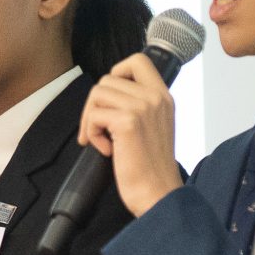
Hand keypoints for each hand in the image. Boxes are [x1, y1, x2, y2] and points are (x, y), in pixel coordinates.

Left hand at [79, 53, 184, 219]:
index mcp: (163, 96)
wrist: (158, 194)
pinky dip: (92, 133)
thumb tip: (106, 94)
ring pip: (98, 93)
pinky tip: (107, 150)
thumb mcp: (154, 126)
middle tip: (99, 129)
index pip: (138, 60)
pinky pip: (94, 114)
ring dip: (91, 118)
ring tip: (103, 140)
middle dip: (95, 104)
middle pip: (108, 79)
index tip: (112, 99)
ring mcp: (143, 108)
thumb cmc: (151, 167)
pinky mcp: (128, 123)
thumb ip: (139, 106)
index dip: (117, 72)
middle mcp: (156, 97)